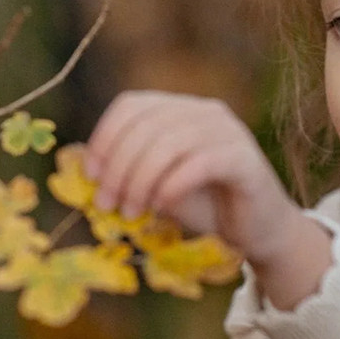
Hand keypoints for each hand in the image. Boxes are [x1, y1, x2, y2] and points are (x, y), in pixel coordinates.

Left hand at [85, 92, 331, 308]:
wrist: (258, 232)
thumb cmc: (205, 207)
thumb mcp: (156, 185)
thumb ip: (128, 170)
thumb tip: (80, 164)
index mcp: (181, 109)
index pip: (132, 105)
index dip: (105, 138)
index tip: (92, 177)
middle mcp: (206, 111)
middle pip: (146, 125)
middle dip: (118, 167)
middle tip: (107, 204)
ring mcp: (229, 131)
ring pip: (169, 143)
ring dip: (140, 181)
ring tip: (131, 213)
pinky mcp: (245, 158)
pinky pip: (200, 163)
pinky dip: (172, 185)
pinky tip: (162, 206)